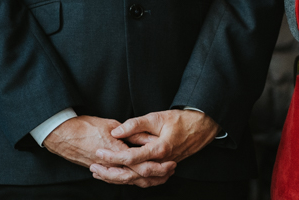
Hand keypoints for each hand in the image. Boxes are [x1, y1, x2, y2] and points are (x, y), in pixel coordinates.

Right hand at [44, 116, 174, 187]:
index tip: (169, 163)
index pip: (140, 164)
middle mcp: (110, 164)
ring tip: (160, 177)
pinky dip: (130, 180)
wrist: (63, 135)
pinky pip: (118, 179)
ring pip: (127, 181)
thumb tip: (146, 137)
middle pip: (136, 177)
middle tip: (169, 172)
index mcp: (115, 152)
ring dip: (145, 181)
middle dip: (155, 177)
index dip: (156, 166)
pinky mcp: (101, 170)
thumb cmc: (86, 127)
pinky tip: (139, 179)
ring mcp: (105, 169)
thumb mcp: (112, 125)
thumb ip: (130, 132)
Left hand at [90, 109, 218, 184]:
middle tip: (94, 168)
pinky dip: (132, 180)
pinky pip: (147, 180)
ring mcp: (164, 167)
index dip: (112, 156)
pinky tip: (122, 176)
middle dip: (110, 173)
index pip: (130, 158)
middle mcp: (161, 162)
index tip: (99, 153)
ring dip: (119, 178)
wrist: (204, 126)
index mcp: (159, 149)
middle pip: (132, 175)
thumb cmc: (182, 120)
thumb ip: (136, 124)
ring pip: (138, 181)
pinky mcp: (166, 168)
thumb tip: (116, 132)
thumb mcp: (158, 117)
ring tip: (102, 174)